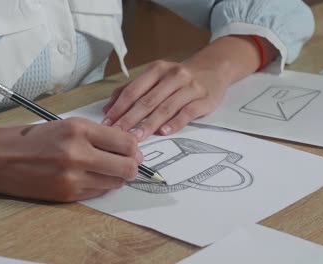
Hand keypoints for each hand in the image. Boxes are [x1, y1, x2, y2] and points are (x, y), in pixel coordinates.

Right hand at [0, 117, 141, 201]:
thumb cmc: (31, 138)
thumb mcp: (66, 125)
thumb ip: (98, 135)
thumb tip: (127, 146)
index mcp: (78, 129)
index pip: (126, 143)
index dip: (134, 148)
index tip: (133, 150)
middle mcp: (77, 153)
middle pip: (127, 167)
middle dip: (132, 166)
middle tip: (127, 163)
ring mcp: (72, 177)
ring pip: (115, 183)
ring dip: (116, 177)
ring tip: (104, 169)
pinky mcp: (66, 194)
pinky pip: (98, 192)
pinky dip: (100, 185)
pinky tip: (89, 176)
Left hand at [102, 60, 227, 140]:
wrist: (214, 69)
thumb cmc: (179, 78)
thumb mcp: (156, 77)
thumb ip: (132, 90)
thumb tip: (108, 108)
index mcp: (157, 69)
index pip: (134, 90)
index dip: (119, 107)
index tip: (108, 122)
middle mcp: (173, 76)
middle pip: (148, 100)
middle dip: (130, 119)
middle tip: (118, 134)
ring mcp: (189, 87)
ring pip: (166, 107)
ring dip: (149, 124)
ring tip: (137, 137)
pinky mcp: (204, 98)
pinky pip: (187, 112)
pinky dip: (175, 123)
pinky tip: (164, 132)